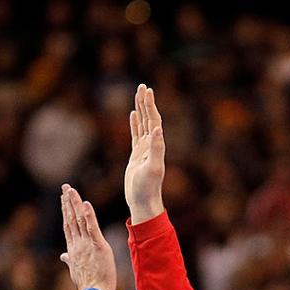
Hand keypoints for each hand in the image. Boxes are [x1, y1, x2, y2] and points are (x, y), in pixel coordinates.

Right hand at [59, 185, 115, 289]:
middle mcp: (77, 243)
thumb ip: (69, 260)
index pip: (68, 225)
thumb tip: (62, 256)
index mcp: (73, 248)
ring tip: (71, 190)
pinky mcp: (98, 245)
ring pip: (79, 220)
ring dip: (75, 203)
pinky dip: (89, 215)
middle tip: (65, 187)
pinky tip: (86, 204)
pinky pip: (92, 228)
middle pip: (71, 218)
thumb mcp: (75, 270)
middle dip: (68, 202)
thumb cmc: (87, 284)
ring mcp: (86, 244)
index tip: (63, 198)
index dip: (65, 211)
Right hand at [125, 83, 165, 223]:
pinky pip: (135, 135)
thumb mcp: (152, 168)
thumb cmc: (147, 188)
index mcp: (156, 145)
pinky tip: (132, 115)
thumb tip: (158, 129)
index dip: (150, 105)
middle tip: (142, 86)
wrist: (143, 202)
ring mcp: (144, 150)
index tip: (147, 90)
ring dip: (141, 110)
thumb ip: (156, 149)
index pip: (154, 120)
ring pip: (142, 124)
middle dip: (145, 102)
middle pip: (149, 118)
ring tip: (138, 95)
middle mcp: (152, 145)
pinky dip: (135, 124)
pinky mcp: (136, 156)